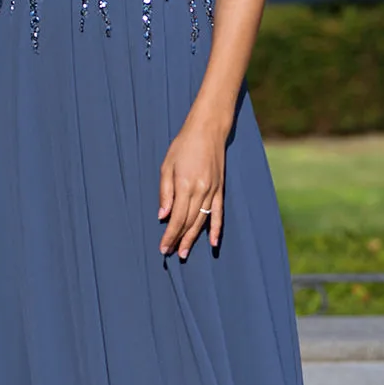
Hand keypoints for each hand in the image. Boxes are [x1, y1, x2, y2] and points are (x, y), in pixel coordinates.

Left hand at [158, 116, 225, 258]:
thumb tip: (163, 216)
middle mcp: (200, 191)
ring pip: (202, 221)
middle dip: (179, 239)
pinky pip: (218, 213)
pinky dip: (216, 229)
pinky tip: (213, 243)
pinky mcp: (220, 189)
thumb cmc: (183, 146)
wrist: (207, 131)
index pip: (176, 218)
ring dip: (193, 238)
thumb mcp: (166, 166)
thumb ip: (165, 193)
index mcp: (184, 185)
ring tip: (185, 252)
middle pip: (189, 222)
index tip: (163, 248)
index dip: (170, 235)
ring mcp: (212, 191)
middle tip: (171, 254)